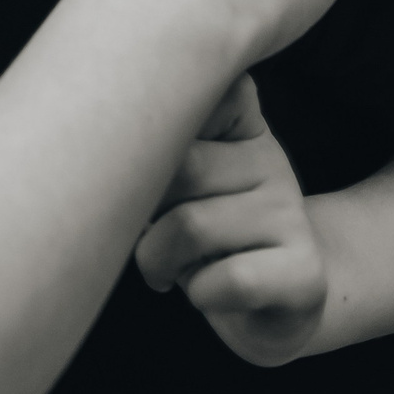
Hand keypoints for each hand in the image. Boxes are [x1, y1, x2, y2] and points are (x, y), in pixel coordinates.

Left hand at [136, 76, 326, 366]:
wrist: (273, 300)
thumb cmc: (201, 228)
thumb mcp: (175, 177)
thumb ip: (148, 142)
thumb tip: (89, 136)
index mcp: (236, 123)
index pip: (193, 93)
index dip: (146, 129)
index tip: (136, 159)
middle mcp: (269, 159)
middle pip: (177, 165)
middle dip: (141, 210)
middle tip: (141, 229)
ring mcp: (290, 214)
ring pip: (190, 225)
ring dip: (158, 259)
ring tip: (164, 265)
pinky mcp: (304, 272)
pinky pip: (229, 279)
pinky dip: (201, 294)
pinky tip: (206, 290)